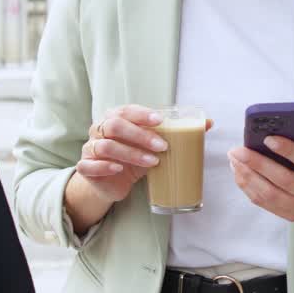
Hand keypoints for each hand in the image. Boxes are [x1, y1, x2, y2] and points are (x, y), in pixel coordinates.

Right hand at [73, 104, 213, 203]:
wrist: (110, 182)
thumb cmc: (133, 157)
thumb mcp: (153, 145)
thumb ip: (175, 132)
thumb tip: (208, 123)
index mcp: (115, 118)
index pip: (126, 110)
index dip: (142, 114)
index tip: (161, 121)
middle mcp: (100, 129)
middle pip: (115, 125)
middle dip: (140, 135)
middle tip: (162, 146)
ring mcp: (91, 148)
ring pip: (106, 146)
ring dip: (131, 153)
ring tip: (152, 162)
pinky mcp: (85, 167)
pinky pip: (89, 165)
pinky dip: (104, 166)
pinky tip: (119, 169)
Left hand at [226, 133, 293, 222]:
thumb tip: (289, 121)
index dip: (288, 150)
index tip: (267, 138)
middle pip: (284, 180)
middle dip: (258, 164)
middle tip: (239, 150)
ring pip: (270, 195)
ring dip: (248, 177)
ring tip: (235, 161)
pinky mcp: (291, 216)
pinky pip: (265, 203)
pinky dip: (249, 188)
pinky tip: (240, 174)